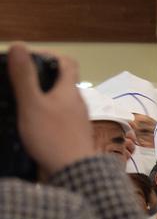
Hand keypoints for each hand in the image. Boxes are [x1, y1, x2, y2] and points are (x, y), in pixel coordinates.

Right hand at [7, 43, 94, 174]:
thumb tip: (20, 45)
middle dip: (40, 77)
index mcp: (70, 91)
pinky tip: (29, 121)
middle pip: (62, 81)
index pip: (68, 62)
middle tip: (17, 80)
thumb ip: (25, 77)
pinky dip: (45, 114)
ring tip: (19, 100)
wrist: (74, 172)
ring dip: (41, 97)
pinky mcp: (73, 135)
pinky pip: (58, 117)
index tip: (28, 58)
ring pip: (59, 100)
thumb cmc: (52, 136)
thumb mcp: (33, 104)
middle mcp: (78, 103)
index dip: (49, 55)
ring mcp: (77, 120)